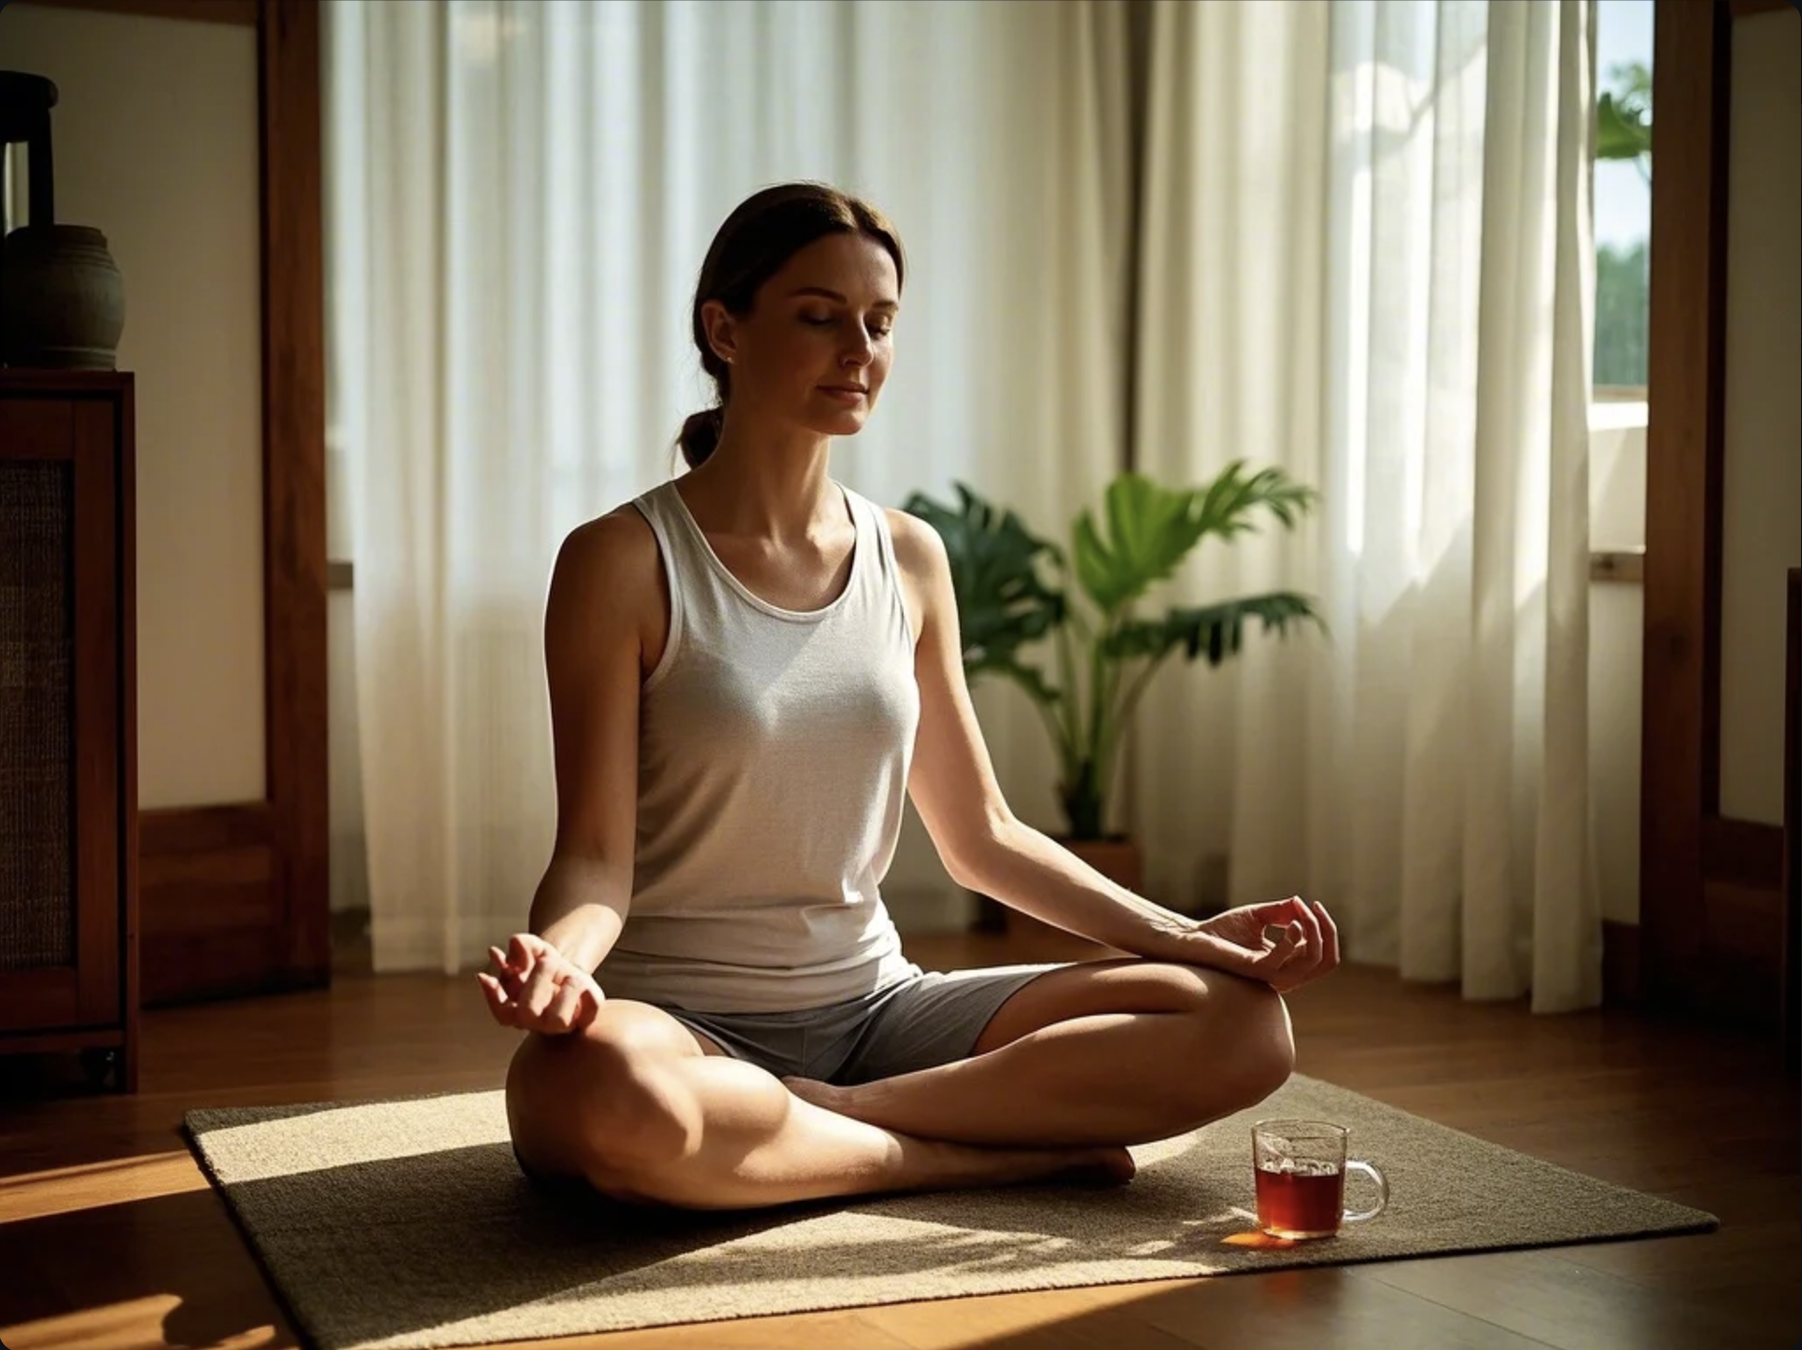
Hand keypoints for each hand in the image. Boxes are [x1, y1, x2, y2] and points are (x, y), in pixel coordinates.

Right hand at [477, 933, 603, 1034]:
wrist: (573, 976)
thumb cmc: (547, 966)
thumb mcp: (535, 950)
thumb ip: (523, 945)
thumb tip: (514, 941)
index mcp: (518, 1010)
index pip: (503, 1013)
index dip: (494, 997)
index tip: (487, 975)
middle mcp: (537, 1022)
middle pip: (528, 1013)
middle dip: (536, 982)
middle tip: (547, 960)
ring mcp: (561, 1024)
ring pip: (559, 1019)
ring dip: (565, 992)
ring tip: (571, 976)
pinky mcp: (585, 1020)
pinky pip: (589, 1016)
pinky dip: (590, 1000)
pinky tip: (586, 988)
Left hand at [1177, 896, 1339, 993]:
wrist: (1194, 938)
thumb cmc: (1223, 931)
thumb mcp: (1259, 916)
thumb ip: (1282, 911)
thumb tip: (1302, 904)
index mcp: (1287, 965)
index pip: (1324, 956)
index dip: (1326, 930)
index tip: (1314, 904)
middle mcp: (1284, 975)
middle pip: (1326, 961)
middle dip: (1326, 931)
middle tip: (1312, 907)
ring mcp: (1271, 976)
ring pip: (1311, 961)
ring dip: (1312, 931)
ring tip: (1299, 911)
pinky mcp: (1256, 970)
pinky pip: (1285, 961)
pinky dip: (1293, 939)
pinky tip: (1289, 922)